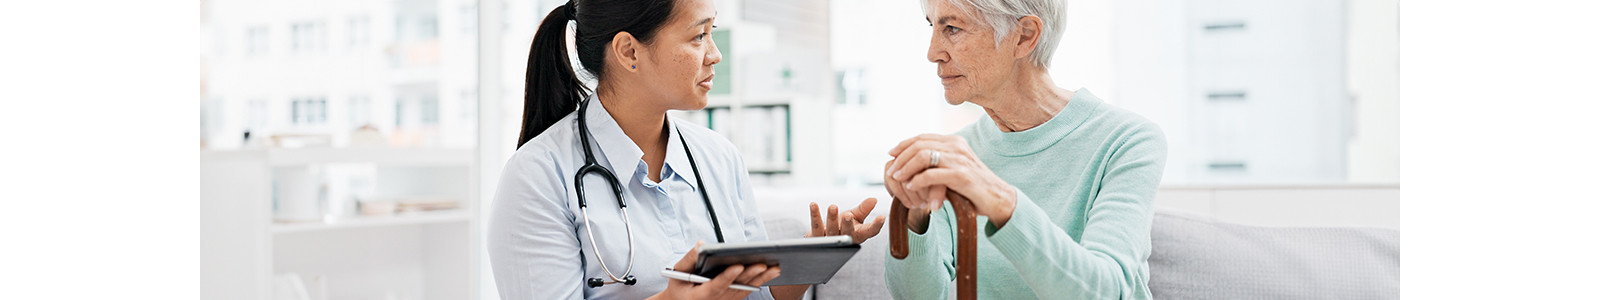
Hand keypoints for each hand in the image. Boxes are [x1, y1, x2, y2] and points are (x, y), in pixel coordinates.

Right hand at [649, 241, 781, 299]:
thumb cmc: (680, 287)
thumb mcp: (678, 273)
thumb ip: (689, 259)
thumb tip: (702, 244)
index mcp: (701, 295)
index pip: (716, 286)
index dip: (727, 277)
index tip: (738, 266)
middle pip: (736, 287)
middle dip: (750, 275)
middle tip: (763, 264)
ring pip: (746, 289)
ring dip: (761, 278)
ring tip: (775, 267)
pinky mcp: (733, 298)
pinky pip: (749, 290)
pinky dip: (761, 281)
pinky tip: (772, 271)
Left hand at [805, 199, 886, 243]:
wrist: (823, 237)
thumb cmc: (842, 226)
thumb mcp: (855, 216)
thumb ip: (864, 208)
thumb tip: (874, 199)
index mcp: (858, 235)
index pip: (870, 231)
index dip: (876, 225)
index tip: (882, 217)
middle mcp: (845, 240)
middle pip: (848, 233)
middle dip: (848, 224)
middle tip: (848, 215)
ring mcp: (830, 241)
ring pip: (831, 230)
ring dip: (832, 218)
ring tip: (833, 207)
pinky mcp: (816, 239)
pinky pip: (816, 226)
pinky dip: (815, 215)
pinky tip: (814, 205)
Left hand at [885, 134, 1018, 227]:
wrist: (999, 199)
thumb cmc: (974, 187)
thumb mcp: (955, 168)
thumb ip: (939, 161)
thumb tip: (911, 161)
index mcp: (955, 142)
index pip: (923, 137)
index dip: (904, 144)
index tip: (891, 154)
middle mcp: (957, 146)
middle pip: (920, 145)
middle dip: (901, 158)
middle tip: (892, 171)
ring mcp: (960, 160)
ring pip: (923, 156)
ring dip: (906, 168)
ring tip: (898, 179)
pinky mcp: (962, 176)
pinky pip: (932, 174)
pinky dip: (918, 181)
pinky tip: (912, 187)